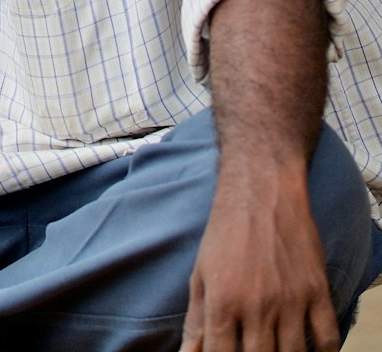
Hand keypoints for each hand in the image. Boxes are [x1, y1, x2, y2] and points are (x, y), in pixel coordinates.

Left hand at [180, 172, 338, 351]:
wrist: (261, 188)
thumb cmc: (225, 230)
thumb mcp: (200, 271)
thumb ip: (196, 318)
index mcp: (223, 300)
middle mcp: (257, 304)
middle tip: (254, 350)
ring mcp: (290, 299)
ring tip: (277, 348)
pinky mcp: (317, 290)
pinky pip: (327, 338)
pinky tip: (311, 351)